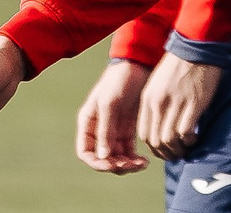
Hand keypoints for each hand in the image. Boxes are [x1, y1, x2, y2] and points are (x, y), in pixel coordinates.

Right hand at [74, 56, 151, 174]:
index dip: (97, 163)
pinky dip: (134, 158)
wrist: (139, 64)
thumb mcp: (110, 103)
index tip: (113, 165)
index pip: (85, 152)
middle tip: (133, 166)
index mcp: (88, 123)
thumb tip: (103, 156)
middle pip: (102, 157)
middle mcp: (98, 129)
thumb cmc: (119, 79)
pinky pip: (128, 150)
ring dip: (127, 164)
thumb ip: (105, 130)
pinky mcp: (127, 128)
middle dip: (116, 165)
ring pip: (117, 156)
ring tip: (142, 164)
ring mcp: (113, 129)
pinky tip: (145, 160)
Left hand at [141, 52, 225, 160]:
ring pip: (169, 140)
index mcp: (148, 98)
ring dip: (178, 149)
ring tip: (187, 147)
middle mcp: (158, 103)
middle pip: (155, 141)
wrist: (197, 45)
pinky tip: (195, 137)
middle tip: (177, 153)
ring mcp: (175, 103)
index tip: (165, 148)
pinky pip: (185, 132)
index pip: (144, 134)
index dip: (155, 147)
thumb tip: (162, 126)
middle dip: (166, 153)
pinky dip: (189, 140)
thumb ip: (157, 104)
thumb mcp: (159, 83)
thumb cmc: (180, 64)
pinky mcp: (193, 103)